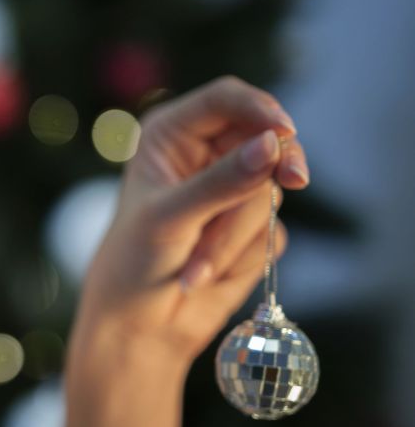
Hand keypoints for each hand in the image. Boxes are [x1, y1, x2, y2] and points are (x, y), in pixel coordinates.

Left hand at [76, 75, 308, 366]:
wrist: (137, 327)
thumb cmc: (133, 264)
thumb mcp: (170, 219)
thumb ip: (221, 183)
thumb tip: (273, 145)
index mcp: (171, 135)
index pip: (226, 99)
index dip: (261, 109)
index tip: (285, 132)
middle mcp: (204, 155)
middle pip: (264, 140)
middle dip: (269, 172)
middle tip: (292, 181)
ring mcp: (230, 190)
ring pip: (270, 191)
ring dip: (236, 236)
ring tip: (195, 267)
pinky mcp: (250, 227)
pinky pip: (273, 230)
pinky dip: (242, 257)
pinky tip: (204, 276)